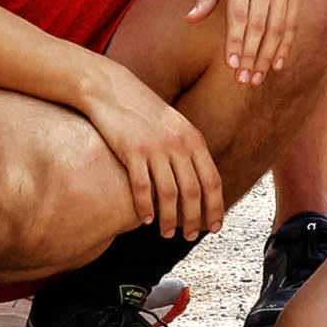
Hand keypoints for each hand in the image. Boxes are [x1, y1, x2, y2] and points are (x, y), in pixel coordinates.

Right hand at [74, 59, 226, 241]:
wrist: (110, 89)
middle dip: (194, 219)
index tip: (214, 227)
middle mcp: (178, 143)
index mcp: (193, 137)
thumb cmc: (142, 110)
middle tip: (190, 237)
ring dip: (170, 219)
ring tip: (167, 234)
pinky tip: (146, 220)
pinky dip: (146, 207)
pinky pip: (143, 187)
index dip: (215, 207)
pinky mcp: (132, 150)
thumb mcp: (174, 124)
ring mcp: (155, 146)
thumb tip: (198, 179)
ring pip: (170, 194)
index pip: (212, 180)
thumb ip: (188, 148)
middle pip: (194, 191)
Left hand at [197, 0, 310, 92]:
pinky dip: (287, 44)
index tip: (231, 65)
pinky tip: (280, 62)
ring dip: (268, 56)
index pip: (239, 16)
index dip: (236, 42)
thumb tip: (191, 20)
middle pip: (259, 27)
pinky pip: (293, 21)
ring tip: (259, 78)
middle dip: (251, 57)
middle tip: (244, 81)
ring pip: (277, 28)